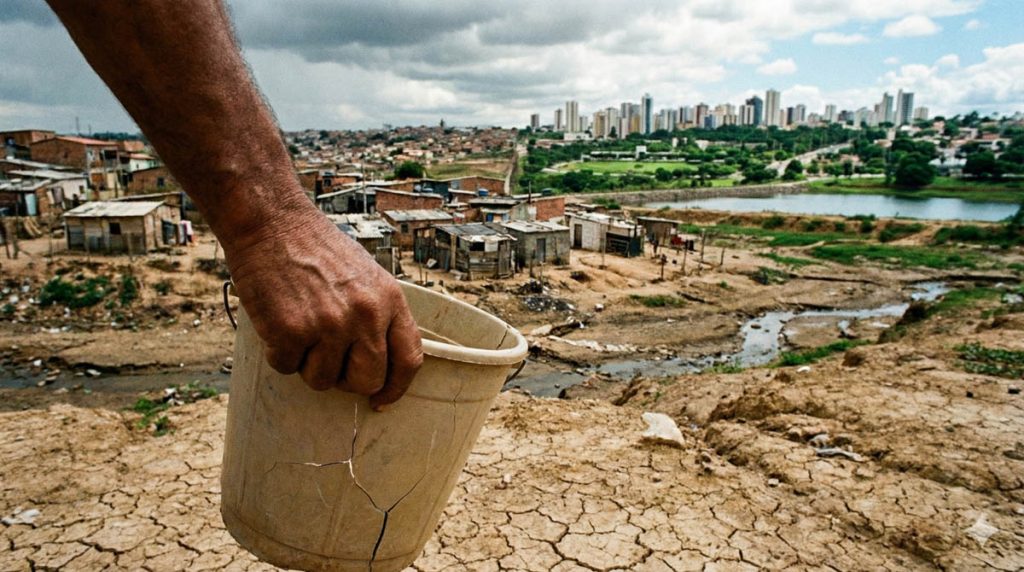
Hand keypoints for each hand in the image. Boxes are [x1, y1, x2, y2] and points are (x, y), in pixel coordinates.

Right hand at [225, 207, 422, 408]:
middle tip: (328, 360)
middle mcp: (365, 315)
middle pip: (367, 381)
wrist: (272, 223)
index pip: (409, 360)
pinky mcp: (292, 331)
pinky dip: (278, 352)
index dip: (396, 388)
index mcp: (389, 300)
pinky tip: (278, 320)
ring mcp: (329, 325)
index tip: (381, 400)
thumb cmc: (316, 250)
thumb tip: (380, 366)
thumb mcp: (366, 276)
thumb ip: (378, 316)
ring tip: (301, 325)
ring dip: (308, 364)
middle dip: (347, 381)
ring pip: (323, 381)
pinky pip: (287, 368)